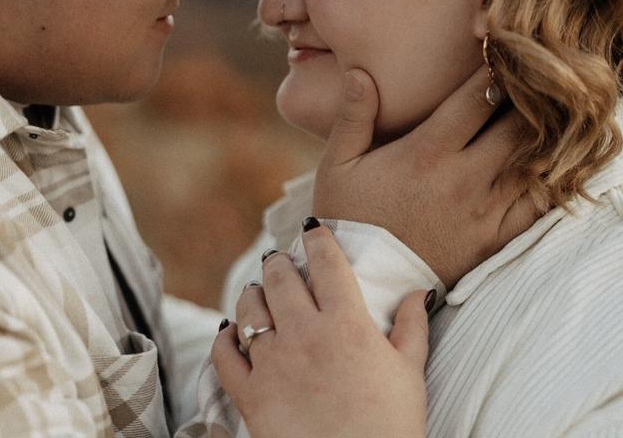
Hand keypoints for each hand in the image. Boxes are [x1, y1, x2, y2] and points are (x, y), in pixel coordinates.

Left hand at [212, 226, 428, 437]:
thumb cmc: (391, 427)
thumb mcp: (410, 373)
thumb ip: (412, 326)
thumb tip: (420, 291)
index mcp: (345, 323)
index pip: (327, 263)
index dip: (318, 239)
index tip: (313, 229)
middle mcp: (304, 333)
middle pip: (281, 278)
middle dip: (280, 263)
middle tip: (281, 261)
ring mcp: (272, 362)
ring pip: (250, 308)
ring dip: (253, 294)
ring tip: (258, 291)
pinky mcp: (250, 393)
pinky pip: (225, 355)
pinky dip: (226, 338)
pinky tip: (232, 332)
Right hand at [314, 66, 538, 287]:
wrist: (367, 282)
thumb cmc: (349, 216)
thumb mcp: (337, 164)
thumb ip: (352, 116)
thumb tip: (360, 73)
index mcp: (425, 154)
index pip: (476, 100)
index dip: (495, 70)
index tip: (502, 50)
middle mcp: (462, 179)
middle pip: (517, 126)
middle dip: (528, 98)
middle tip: (532, 78)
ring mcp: (484, 211)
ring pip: (534, 162)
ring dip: (543, 134)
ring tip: (546, 112)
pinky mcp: (495, 239)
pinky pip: (539, 206)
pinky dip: (551, 180)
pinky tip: (549, 161)